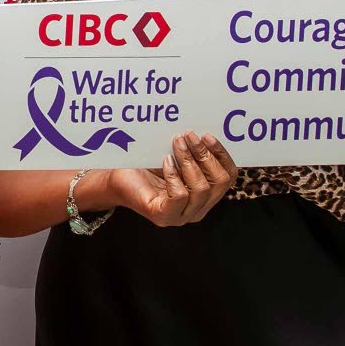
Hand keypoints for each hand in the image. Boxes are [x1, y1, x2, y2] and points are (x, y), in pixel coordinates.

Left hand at [103, 132, 237, 227]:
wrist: (116, 177)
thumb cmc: (147, 166)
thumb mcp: (176, 155)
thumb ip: (193, 149)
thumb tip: (206, 129)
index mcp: (206, 195)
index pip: (228, 178)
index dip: (222, 155)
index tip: (208, 135)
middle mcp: (197, 209)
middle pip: (219, 183)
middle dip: (205, 155)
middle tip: (189, 135)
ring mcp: (181, 216)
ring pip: (201, 189)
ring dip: (189, 161)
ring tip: (176, 143)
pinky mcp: (163, 216)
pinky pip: (180, 196)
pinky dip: (174, 175)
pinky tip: (165, 161)